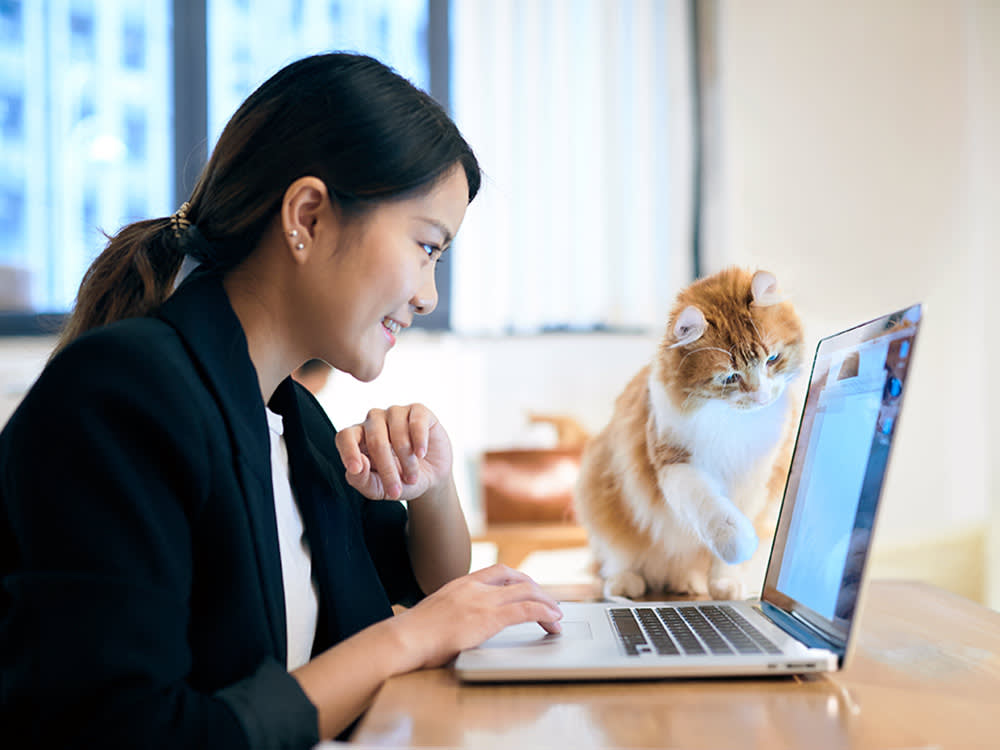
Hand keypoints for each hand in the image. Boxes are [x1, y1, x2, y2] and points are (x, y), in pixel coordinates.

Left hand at [335, 404, 451, 500]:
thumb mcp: (379, 489)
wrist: (432, 477)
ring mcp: (395, 413)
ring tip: (412, 477)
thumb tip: (359, 465)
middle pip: (375, 440)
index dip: (348, 450)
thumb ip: (362, 481)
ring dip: (407, 460)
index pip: (345, 436)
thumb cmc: (400, 481)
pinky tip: (421, 454)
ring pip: (397, 432)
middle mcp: (374, 421)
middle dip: (387, 469)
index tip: (355, 469)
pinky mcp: (418, 411)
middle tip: (396, 491)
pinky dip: (419, 440)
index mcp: (358, 438)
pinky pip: (416, 422)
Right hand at [388, 564, 563, 670]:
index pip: (499, 571)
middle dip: (537, 590)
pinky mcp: (488, 618)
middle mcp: (474, 586)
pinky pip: (525, 610)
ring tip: (557, 616)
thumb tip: (458, 624)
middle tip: (549, 604)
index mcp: (461, 583)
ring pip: (527, 593)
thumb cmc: (413, 635)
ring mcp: (482, 600)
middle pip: (517, 578)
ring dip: (547, 603)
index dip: (519, 580)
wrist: (403, 639)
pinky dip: (544, 613)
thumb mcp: (435, 614)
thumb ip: (452, 612)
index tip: (530, 590)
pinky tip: (552, 621)